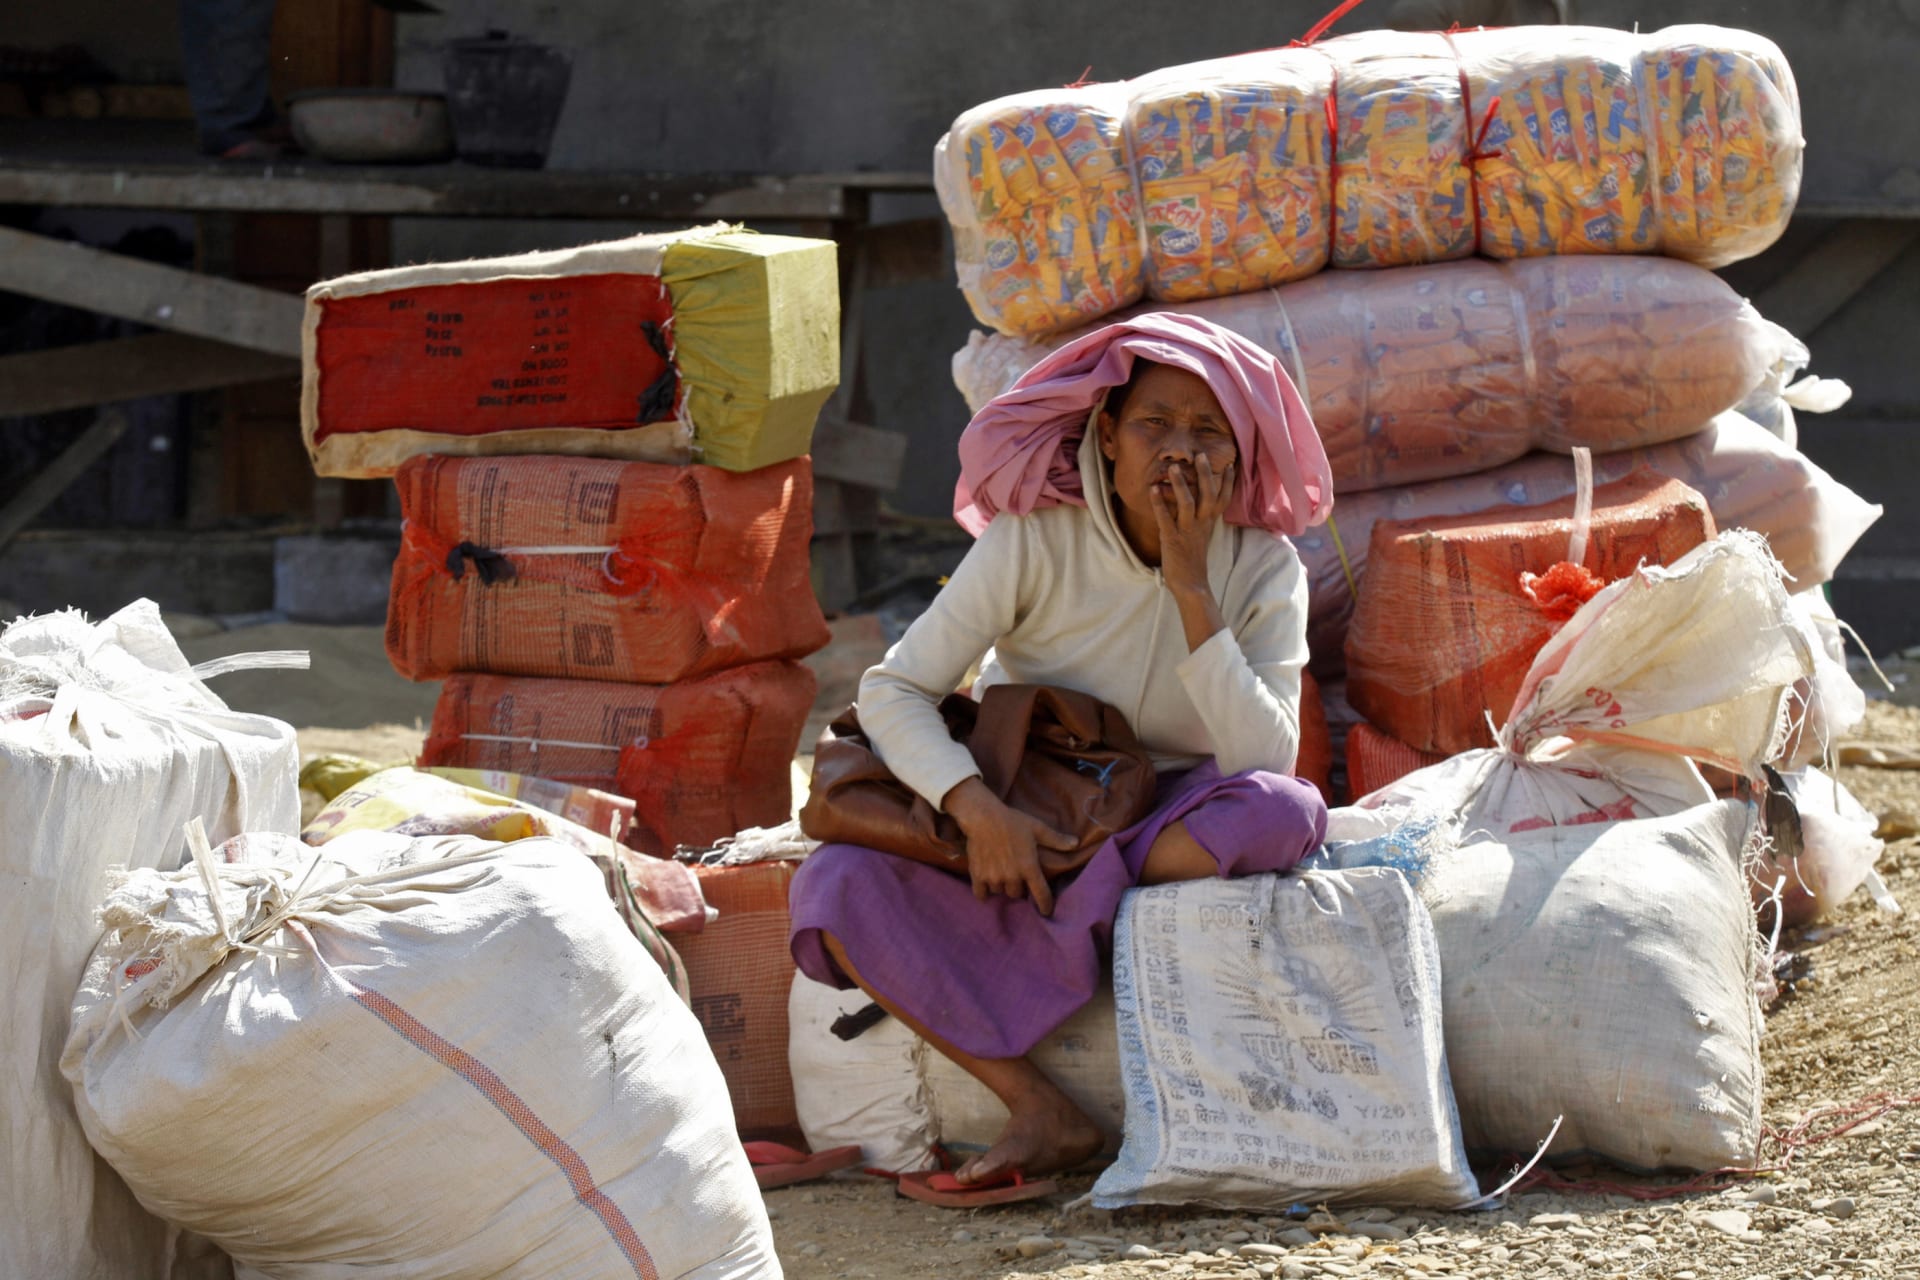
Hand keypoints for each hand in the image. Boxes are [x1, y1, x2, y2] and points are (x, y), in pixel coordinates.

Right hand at [942, 778, 1078, 916]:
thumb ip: (1056, 839)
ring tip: (1000, 873)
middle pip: (1017, 894)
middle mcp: (1012, 876)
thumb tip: (1076, 843)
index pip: (1041, 894)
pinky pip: (982, 894)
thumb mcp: (1037, 828)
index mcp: (1029, 867)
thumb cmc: (1012, 821)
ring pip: (1000, 892)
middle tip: (1016, 876)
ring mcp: (994, 878)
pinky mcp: (978, 876)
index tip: (1046, 911)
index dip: (1045, 905)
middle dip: (1018, 886)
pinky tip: (986, 884)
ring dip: (1002, 886)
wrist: (983, 817)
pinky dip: (984, 892)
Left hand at [1151, 453, 1232, 597]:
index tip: (1231, 464)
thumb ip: (1202, 518)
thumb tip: (1200, 503)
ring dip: (1180, 484)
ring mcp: (1187, 531)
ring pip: (1187, 503)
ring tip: (1172, 467)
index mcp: (1209, 523)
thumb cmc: (1193, 559)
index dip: (1228, 482)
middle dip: (1205, 474)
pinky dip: (1159, 503)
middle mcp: (1201, 524)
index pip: (1223, 499)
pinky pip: (1165, 518)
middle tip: (1200, 455)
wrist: (1191, 585)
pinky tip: (1152, 489)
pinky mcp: (1172, 539)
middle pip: (1208, 495)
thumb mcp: (1202, 535)